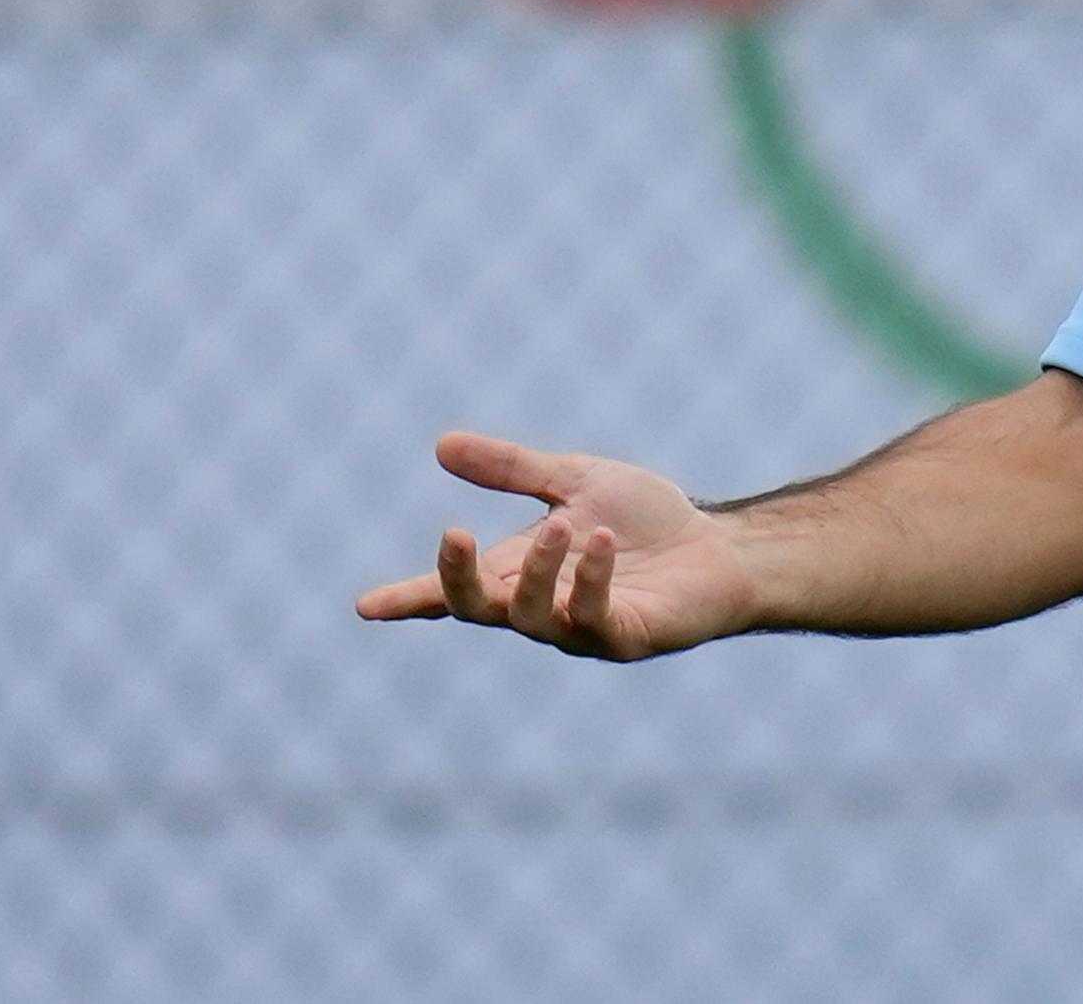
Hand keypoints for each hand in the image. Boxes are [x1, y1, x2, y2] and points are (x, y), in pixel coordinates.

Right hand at [354, 430, 760, 660]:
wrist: (718, 548)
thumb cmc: (644, 522)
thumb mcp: (573, 481)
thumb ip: (511, 469)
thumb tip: (442, 444)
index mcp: (516, 574)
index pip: (452, 592)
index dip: (408, 599)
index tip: (365, 606)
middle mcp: (538, 609)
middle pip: (478, 608)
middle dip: (459, 577)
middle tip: (455, 534)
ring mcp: (578, 630)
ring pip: (531, 616)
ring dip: (538, 570)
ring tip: (562, 526)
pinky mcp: (623, 637)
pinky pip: (593, 617)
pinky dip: (591, 579)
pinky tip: (601, 542)